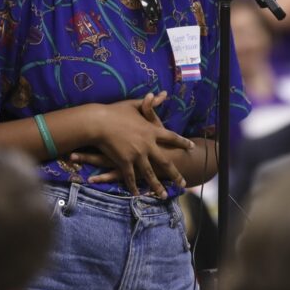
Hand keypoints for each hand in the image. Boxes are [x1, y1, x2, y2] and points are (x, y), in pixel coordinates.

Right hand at [74, 93, 189, 197]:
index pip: (172, 137)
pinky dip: (134, 187)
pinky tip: (139, 194)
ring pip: (150, 174)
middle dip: (175, 174)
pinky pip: (131, 177)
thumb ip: (151, 103)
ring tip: (164, 195)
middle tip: (183, 183)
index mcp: (151, 130)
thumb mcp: (135, 105)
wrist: (99, 122)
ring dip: (157, 186)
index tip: (191, 147)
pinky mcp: (124, 162)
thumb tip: (163, 94)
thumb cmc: (115, 111)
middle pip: (165, 162)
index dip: (182, 143)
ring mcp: (137, 155)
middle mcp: (147, 145)